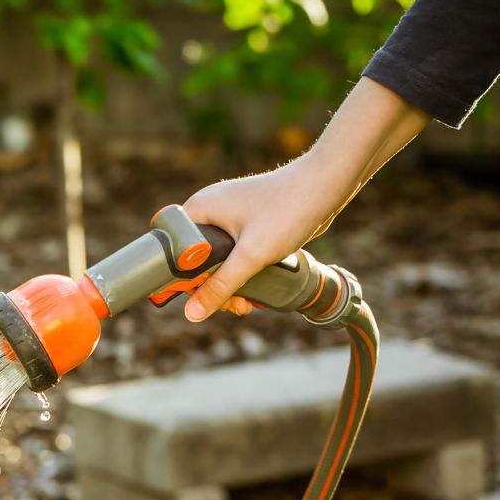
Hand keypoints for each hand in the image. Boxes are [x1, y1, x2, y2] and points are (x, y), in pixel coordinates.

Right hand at [179, 155, 353, 320]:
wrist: (326, 185)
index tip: (204, 299)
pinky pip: (235, 254)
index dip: (184, 281)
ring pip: (217, 261)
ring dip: (230, 284)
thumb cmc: (288, 210)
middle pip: (194, 262)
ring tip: (248, 302)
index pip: (172, 253)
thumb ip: (220, 286)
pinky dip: (243, 272)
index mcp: (198, 210)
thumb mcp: (251, 256)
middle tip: (234, 306)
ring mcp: (229, 216)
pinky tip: (257, 288)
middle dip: (213, 288)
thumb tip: (192, 314)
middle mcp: (209, 211)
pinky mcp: (247, 223)